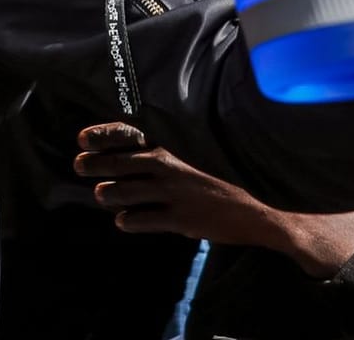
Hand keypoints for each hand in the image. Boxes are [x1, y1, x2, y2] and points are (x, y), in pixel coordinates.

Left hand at [73, 123, 353, 278]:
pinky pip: (141, 220)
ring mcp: (173, 191)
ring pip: (121, 192)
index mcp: (176, 141)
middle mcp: (169, 162)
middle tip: (80, 166)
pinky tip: (124, 220)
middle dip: (93, 164)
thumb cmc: (241, 173)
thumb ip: (181, 146)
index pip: (128, 132)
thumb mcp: (210, 149)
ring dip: (107, 194)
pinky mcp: (180, 218)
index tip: (82, 138)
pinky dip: (127, 220)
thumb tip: (153, 145)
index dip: (101, 135)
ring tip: (103, 195)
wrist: (274, 206)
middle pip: (116, 162)